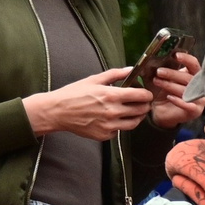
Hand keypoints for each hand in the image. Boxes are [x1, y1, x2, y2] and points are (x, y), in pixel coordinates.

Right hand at [25, 67, 153, 141]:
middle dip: (144, 105)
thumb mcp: (94, 79)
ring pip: (134, 123)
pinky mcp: (105, 135)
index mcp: (112, 95)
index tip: (146, 93)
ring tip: (131, 111)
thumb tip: (131, 69)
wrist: (57, 111)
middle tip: (141, 102)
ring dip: (136, 117)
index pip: (142, 96)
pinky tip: (113, 118)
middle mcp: (113, 111)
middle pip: (142, 110)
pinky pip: (120, 130)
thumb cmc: (74, 94)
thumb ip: (115, 74)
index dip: (147, 94)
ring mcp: (110, 125)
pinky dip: (119, 125)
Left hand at [147, 51, 204, 127]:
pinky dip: (178, 101)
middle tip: (159, 72)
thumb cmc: (161, 93)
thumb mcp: (158, 79)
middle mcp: (198, 87)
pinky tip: (169, 97)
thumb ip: (158, 70)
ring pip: (186, 90)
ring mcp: (199, 99)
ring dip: (170, 85)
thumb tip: (150, 61)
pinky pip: (188, 104)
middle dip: (172, 73)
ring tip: (157, 82)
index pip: (194, 64)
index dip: (186, 59)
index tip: (175, 55)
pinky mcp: (195, 111)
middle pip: (188, 77)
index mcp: (192, 75)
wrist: (160, 112)